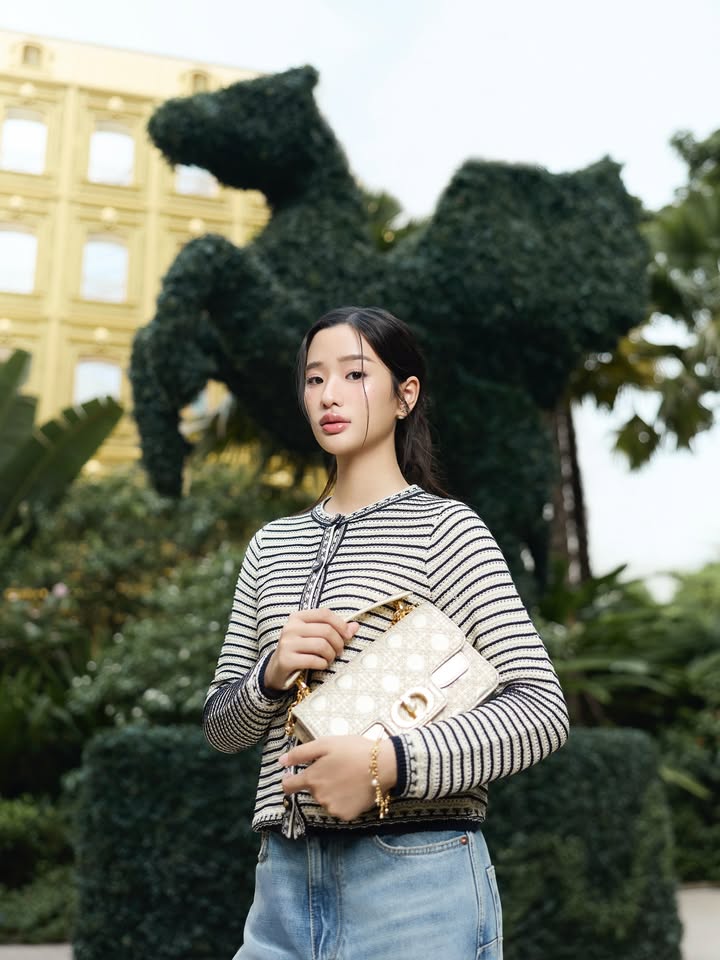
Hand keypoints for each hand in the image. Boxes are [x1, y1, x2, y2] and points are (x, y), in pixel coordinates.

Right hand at [264, 609, 359, 691]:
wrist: (277, 670)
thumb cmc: (299, 650)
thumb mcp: (313, 636)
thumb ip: (334, 629)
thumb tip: (355, 626)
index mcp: (297, 617)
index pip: (324, 614)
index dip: (340, 624)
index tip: (347, 635)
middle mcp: (291, 628)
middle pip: (326, 630)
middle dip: (338, 643)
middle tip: (339, 652)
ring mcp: (287, 643)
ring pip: (322, 645)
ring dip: (331, 655)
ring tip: (329, 659)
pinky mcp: (287, 659)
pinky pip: (314, 660)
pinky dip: (323, 664)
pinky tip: (321, 665)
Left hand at [279, 736, 397, 820]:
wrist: (383, 765)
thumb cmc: (354, 750)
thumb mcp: (326, 744)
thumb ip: (300, 753)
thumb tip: (281, 761)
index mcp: (312, 778)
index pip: (289, 786)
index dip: (289, 780)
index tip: (294, 776)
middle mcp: (319, 796)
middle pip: (312, 790)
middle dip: (320, 781)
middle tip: (337, 768)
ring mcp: (333, 808)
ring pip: (326, 800)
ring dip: (332, 791)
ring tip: (348, 777)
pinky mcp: (347, 815)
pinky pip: (340, 808)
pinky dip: (344, 801)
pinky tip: (354, 789)